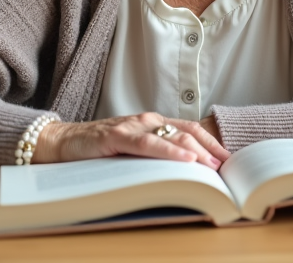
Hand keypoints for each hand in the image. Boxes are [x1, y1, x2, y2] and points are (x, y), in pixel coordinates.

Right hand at [33, 112, 230, 169]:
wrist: (62, 142)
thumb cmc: (99, 149)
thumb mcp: (132, 151)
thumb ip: (155, 154)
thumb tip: (186, 171)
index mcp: (153, 123)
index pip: (190, 129)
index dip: (212, 142)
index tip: (230, 158)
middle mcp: (146, 120)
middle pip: (188, 131)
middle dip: (210, 149)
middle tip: (228, 167)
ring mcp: (132, 126)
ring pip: (172, 135)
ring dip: (197, 151)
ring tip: (213, 166)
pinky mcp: (116, 136)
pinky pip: (148, 144)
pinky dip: (169, 151)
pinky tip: (185, 159)